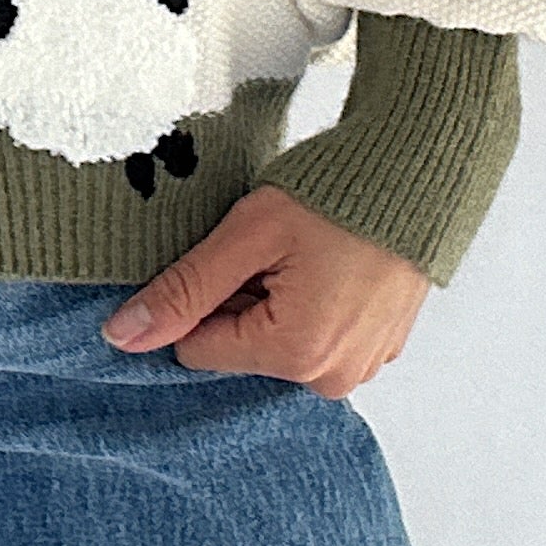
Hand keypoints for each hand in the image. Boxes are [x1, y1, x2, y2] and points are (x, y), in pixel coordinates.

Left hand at [100, 184, 429, 397]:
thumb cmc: (340, 194)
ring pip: (276, 341)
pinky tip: (330, 260)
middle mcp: (332, 377)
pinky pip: (319, 336)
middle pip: (240, 347)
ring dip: (277, 299)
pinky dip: (313, 301)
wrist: (423, 168)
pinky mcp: (381, 347)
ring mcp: (362, 365)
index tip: (234, 252)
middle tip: (275, 248)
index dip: (203, 294)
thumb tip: (122, 336)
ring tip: (307, 251)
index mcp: (295, 355)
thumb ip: (183, 290)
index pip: (196, 347)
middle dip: (242, 298)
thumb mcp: (247, 234)